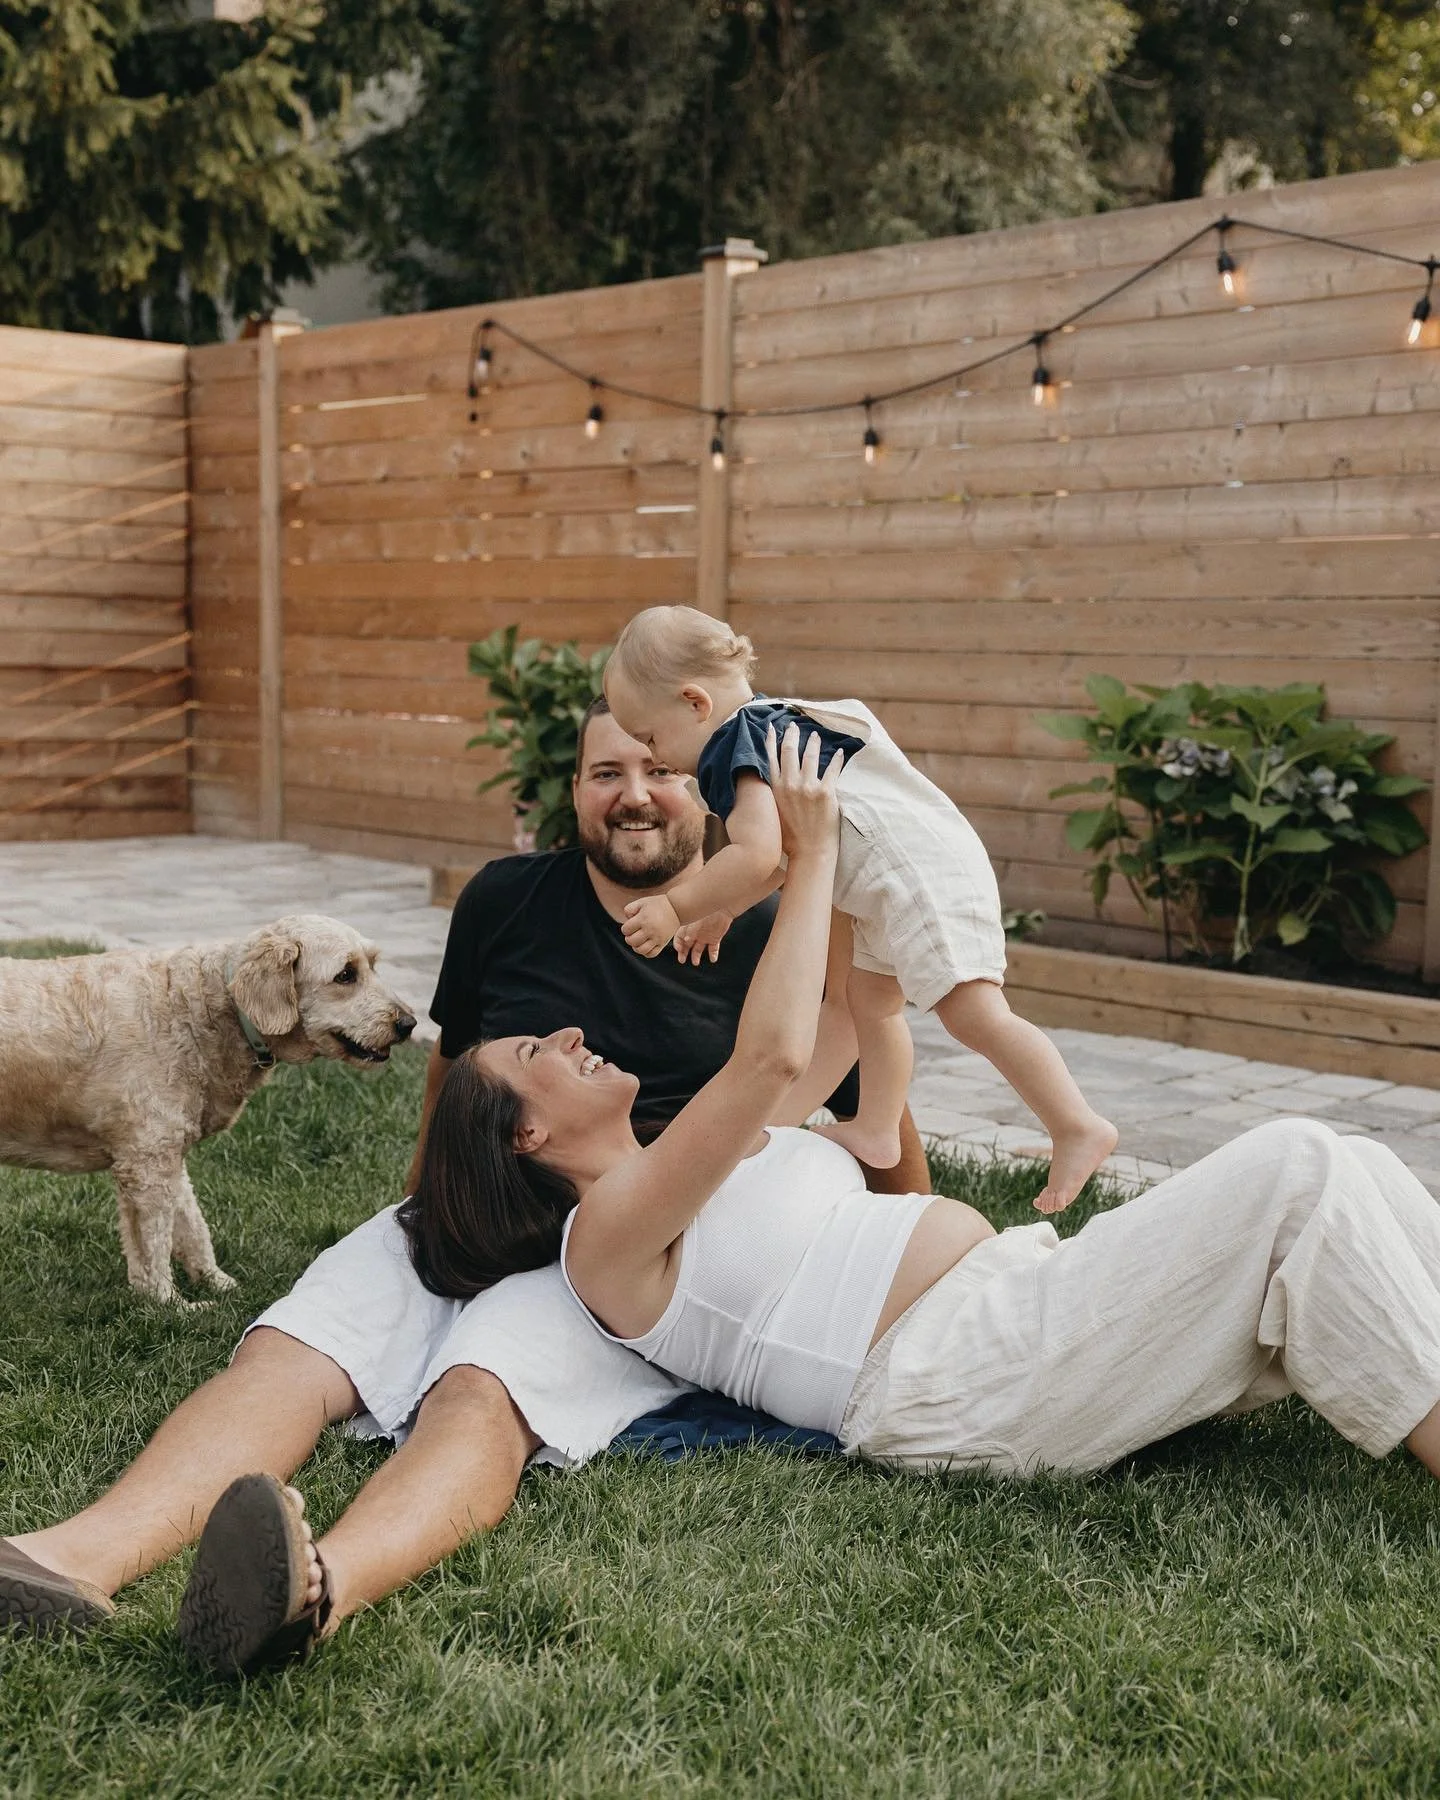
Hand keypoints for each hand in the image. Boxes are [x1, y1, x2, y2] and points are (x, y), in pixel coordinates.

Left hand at [622, 894, 680, 957]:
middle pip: (631, 941)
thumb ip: (629, 909)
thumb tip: (626, 920)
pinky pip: (652, 954)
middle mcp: (650, 930)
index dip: (625, 928)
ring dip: (636, 947)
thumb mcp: (641, 902)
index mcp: (643, 919)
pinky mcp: (663, 943)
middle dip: (629, 938)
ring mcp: (657, 938)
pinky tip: (645, 945)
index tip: (630, 925)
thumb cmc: (657, 904)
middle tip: (633, 934)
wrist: (676, 908)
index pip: (626, 930)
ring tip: (638, 941)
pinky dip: (646, 952)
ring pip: (641, 950)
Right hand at [675, 910, 731, 965]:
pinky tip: (713, 959)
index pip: (679, 938)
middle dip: (683, 953)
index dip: (678, 945)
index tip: (679, 950)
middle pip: (687, 946)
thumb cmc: (707, 911)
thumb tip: (686, 940)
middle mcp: (695, 933)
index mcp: (688, 927)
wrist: (723, 907)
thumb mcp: (696, 921)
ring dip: (696, 956)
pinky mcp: (715, 938)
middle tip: (682, 960)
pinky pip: (713, 949)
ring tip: (695, 962)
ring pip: (698, 949)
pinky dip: (713, 955)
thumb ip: (691, 931)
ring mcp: (705, 936)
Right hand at [766, 722, 840, 864]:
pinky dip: (837, 759)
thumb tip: (775, 785)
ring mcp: (808, 787)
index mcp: (775, 789)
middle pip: (789, 751)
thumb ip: (774, 795)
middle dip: (792, 735)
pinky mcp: (826, 793)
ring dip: (813, 743)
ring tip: (816, 736)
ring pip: (810, 756)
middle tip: (795, 726)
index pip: (771, 758)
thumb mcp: (774, 814)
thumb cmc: (790, 839)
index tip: (773, 728)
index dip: (772, 740)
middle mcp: (789, 785)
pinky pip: (832, 769)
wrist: (809, 853)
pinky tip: (840, 752)